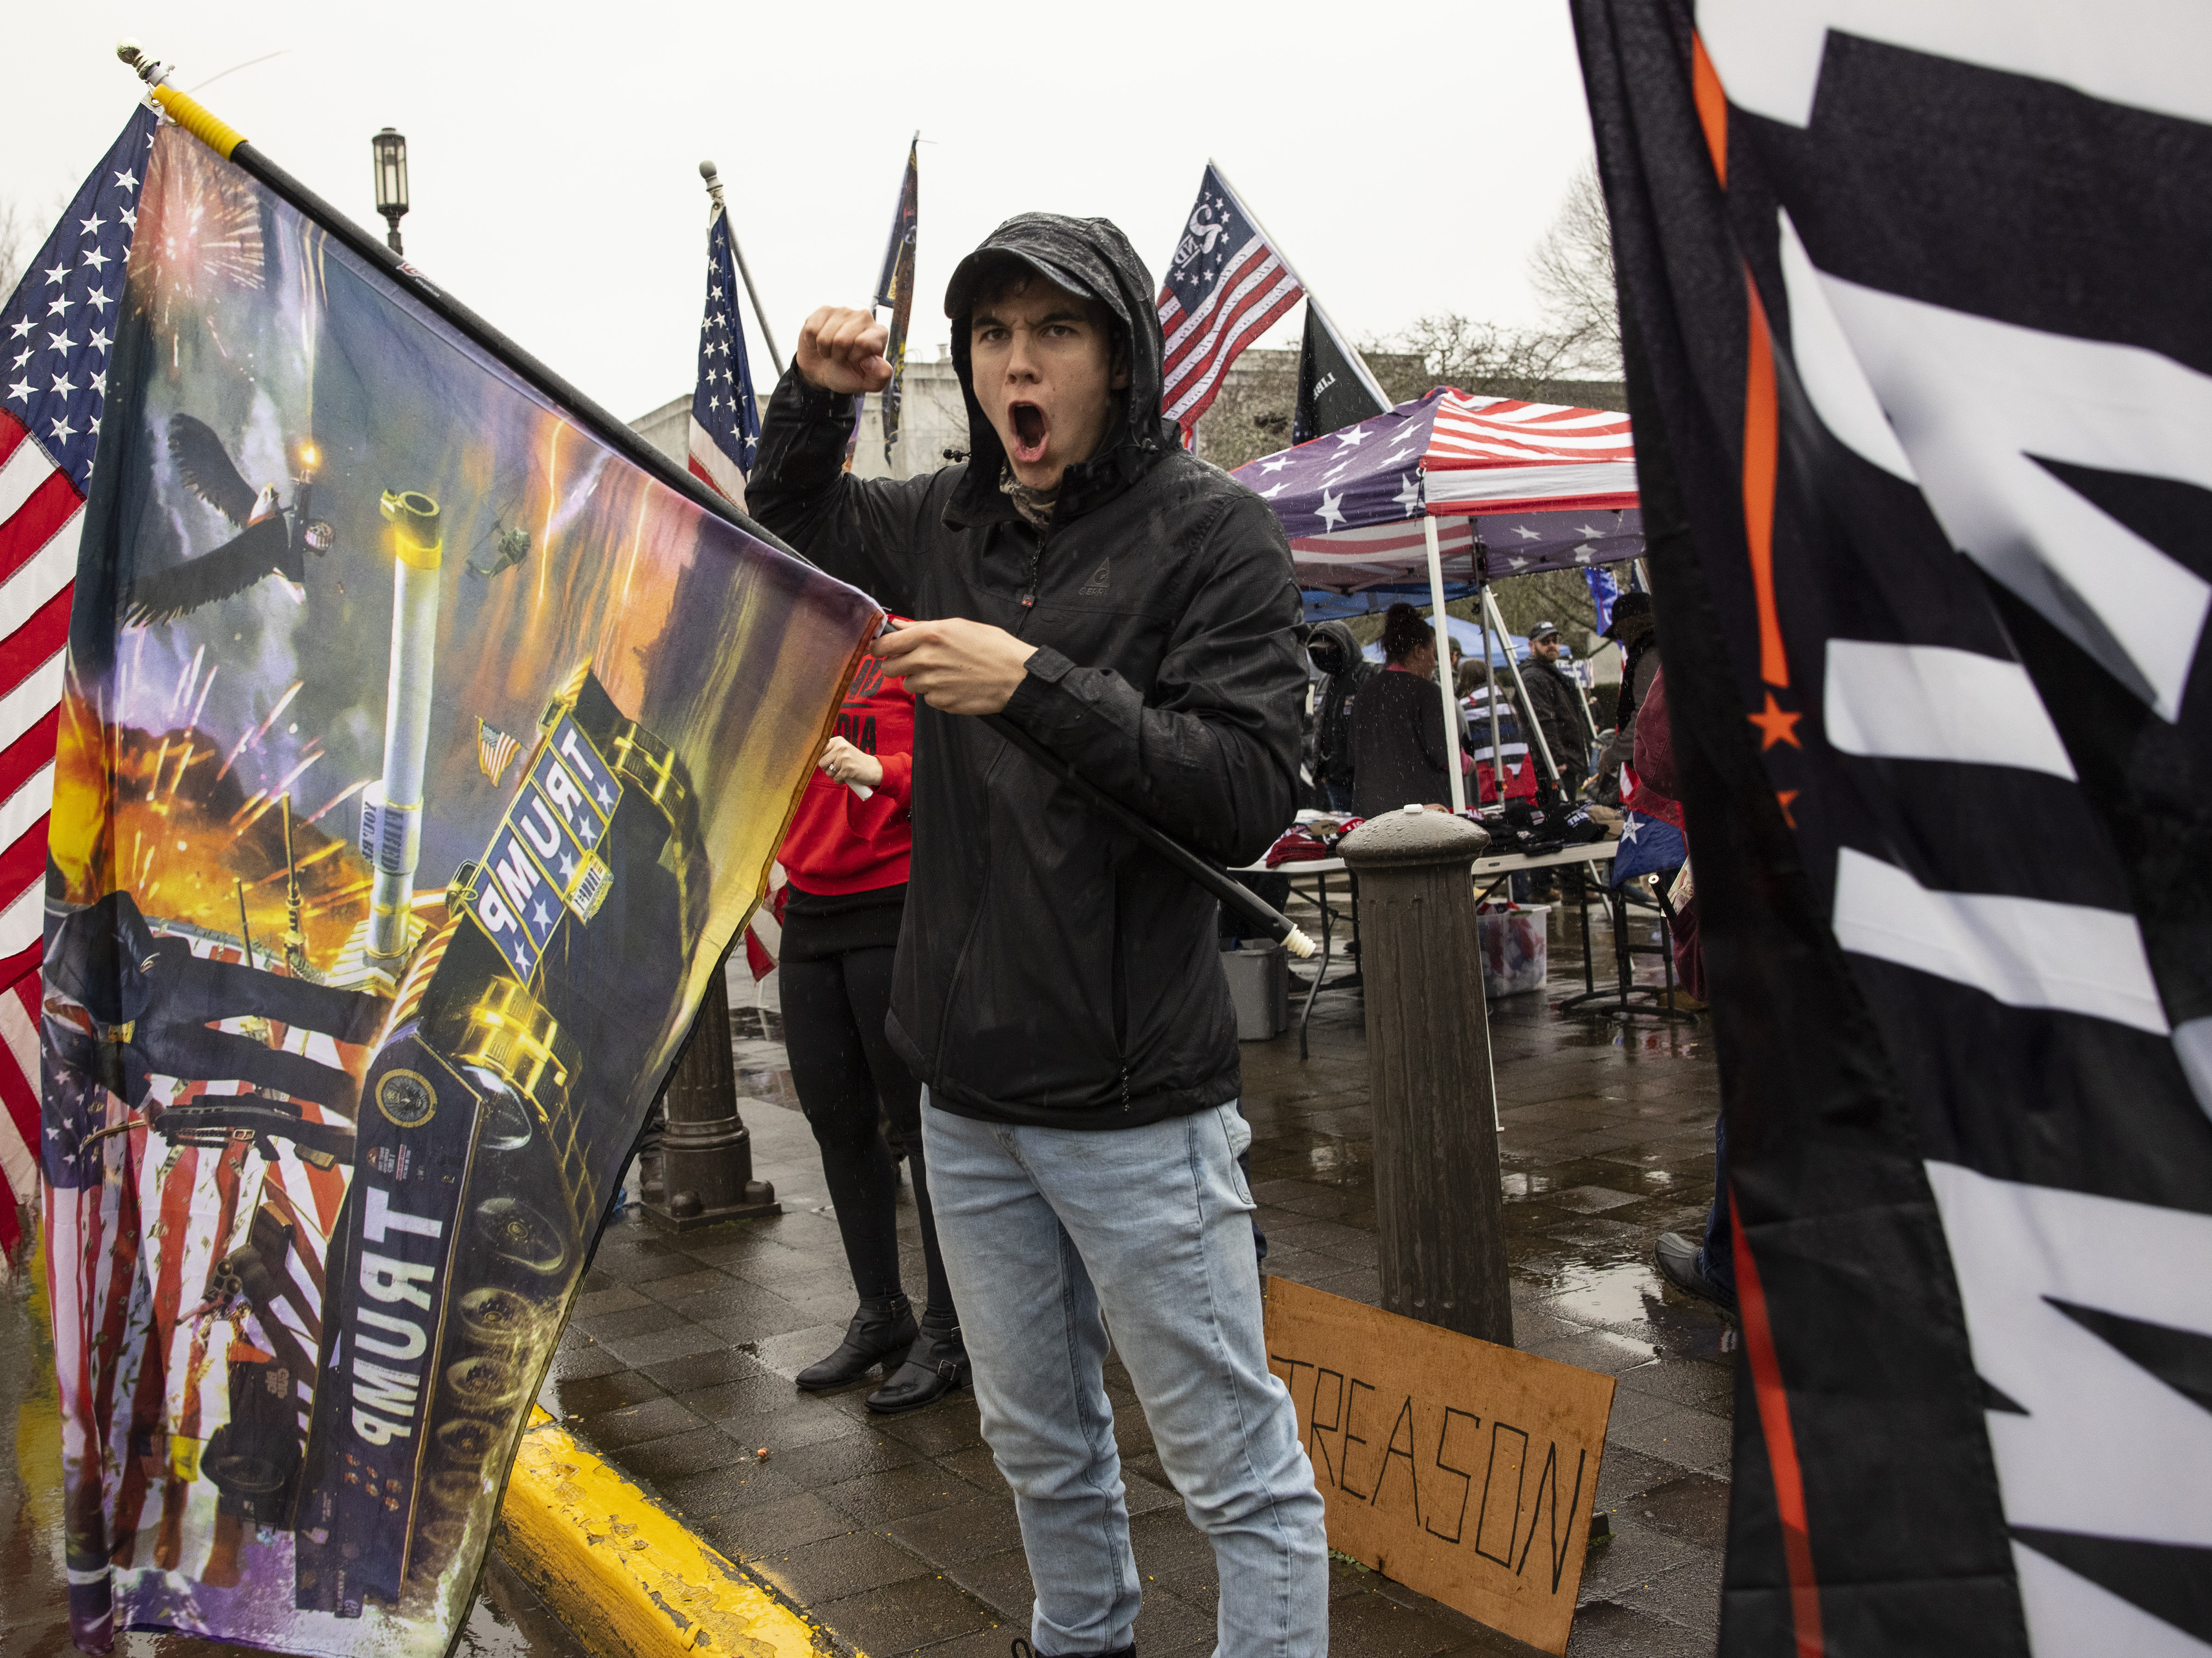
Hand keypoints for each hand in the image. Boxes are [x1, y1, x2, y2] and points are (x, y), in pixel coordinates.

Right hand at [796, 306, 892, 393]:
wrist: (823, 369)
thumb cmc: (847, 374)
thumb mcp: (866, 382)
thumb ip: (879, 376)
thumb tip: (870, 360)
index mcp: (879, 334)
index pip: (863, 342)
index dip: (854, 357)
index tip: (855, 360)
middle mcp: (865, 317)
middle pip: (841, 340)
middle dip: (838, 355)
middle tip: (842, 356)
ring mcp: (844, 311)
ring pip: (824, 336)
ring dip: (825, 349)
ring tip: (832, 350)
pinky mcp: (825, 310)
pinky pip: (812, 329)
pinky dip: (812, 342)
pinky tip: (820, 342)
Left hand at [818, 735, 882, 788]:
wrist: (873, 768)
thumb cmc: (855, 761)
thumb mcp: (843, 751)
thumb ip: (830, 751)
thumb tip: (811, 757)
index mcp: (838, 741)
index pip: (819, 750)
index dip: (822, 759)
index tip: (828, 761)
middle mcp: (841, 747)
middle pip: (821, 763)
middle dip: (828, 769)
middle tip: (838, 768)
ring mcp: (845, 758)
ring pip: (828, 772)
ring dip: (835, 776)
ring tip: (844, 772)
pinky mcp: (848, 769)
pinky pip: (836, 779)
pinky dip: (840, 781)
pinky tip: (847, 777)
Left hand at [875, 619, 1035, 716]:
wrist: (1016, 676)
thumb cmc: (993, 647)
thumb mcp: (959, 626)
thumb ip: (924, 627)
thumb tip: (899, 626)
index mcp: (929, 636)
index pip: (885, 644)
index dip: (878, 648)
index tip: (880, 650)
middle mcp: (926, 660)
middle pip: (889, 668)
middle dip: (896, 665)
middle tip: (912, 663)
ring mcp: (933, 684)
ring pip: (908, 684)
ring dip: (919, 680)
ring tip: (943, 673)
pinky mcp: (941, 702)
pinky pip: (928, 698)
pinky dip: (936, 693)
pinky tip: (954, 685)